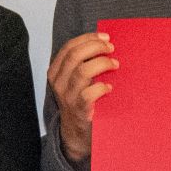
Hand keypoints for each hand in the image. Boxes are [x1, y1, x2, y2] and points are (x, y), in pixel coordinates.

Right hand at [46, 31, 116, 165]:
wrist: (76, 133)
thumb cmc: (80, 101)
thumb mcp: (75, 80)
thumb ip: (83, 64)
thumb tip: (105, 44)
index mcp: (56, 71)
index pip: (69, 47)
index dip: (88, 39)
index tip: (105, 37)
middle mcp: (58, 82)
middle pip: (75, 55)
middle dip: (96, 47)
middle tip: (111, 48)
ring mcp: (68, 97)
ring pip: (82, 71)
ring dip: (102, 64)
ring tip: (115, 64)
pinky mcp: (79, 110)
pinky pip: (89, 93)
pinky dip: (102, 87)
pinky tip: (109, 88)